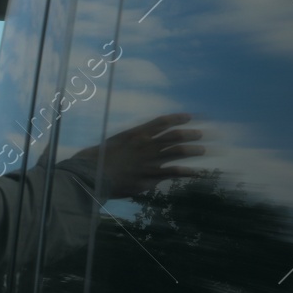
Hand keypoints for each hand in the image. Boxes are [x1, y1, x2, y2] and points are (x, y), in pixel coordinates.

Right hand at [74, 112, 204, 198]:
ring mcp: (149, 160)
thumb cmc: (96, 159)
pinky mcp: (149, 176)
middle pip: (175, 136)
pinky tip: (198, 172)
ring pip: (178, 152)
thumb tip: (137, 142)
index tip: (190, 116)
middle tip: (201, 134)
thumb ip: (129, 142)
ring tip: (204, 150)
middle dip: (191, 134)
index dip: (178, 118)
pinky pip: (173, 172)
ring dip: (193, 150)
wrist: (89, 174)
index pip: (162, 122)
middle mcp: (146, 145)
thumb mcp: (113, 144)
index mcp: (136, 134)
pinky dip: (187, 172)